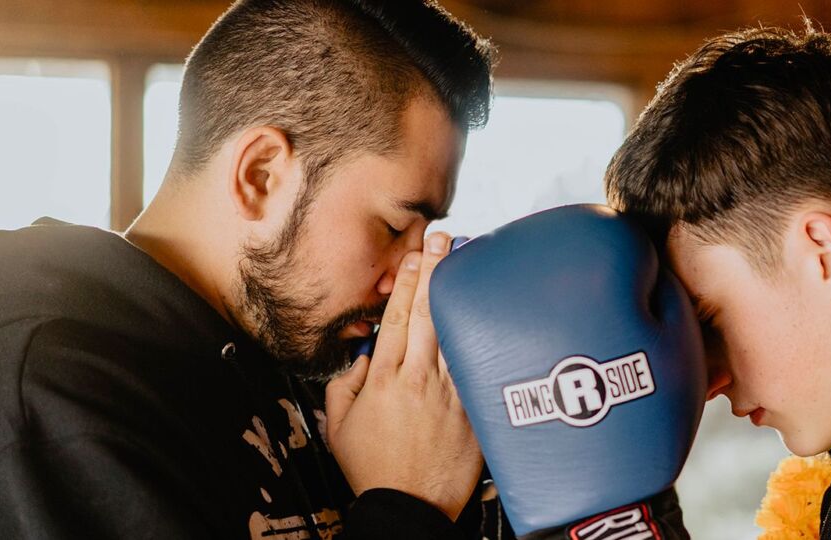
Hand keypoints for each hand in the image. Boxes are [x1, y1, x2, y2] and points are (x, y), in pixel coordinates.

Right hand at [325, 232, 481, 520]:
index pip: (396, 318)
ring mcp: (449, 392)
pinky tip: (490, 311)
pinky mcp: (473, 409)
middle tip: (445, 239)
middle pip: (429, 313)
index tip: (414, 256)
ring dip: (461, 293)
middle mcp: (417, 378)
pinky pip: (478, 365)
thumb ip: (344, 386)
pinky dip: (483, 335)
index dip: (406, 282)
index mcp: (382, 379)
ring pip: (456, 332)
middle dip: (436, 271)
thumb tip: (361, 357)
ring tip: (469, 261)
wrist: (409, 507)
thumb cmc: (374, 470)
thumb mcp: (339, 427)